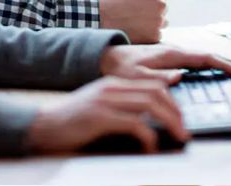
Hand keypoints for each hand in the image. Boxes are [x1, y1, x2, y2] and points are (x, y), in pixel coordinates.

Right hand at [25, 77, 187, 153]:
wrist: (46, 124)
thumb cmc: (74, 120)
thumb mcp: (100, 106)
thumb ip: (121, 105)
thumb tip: (149, 118)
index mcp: (114, 83)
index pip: (152, 85)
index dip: (172, 101)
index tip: (181, 119)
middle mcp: (112, 87)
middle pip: (155, 92)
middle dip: (176, 112)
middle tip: (184, 131)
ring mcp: (106, 100)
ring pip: (149, 105)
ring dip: (169, 122)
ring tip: (178, 138)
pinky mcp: (100, 116)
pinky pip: (134, 123)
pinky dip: (148, 136)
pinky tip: (150, 148)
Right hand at [98, 0, 169, 42]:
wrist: (101, 17)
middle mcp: (162, 5)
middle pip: (163, 7)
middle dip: (153, 7)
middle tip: (136, 9)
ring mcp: (159, 22)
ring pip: (162, 21)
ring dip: (153, 20)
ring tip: (135, 19)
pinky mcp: (155, 36)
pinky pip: (156, 34)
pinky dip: (148, 32)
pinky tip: (136, 28)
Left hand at [100, 44, 230, 82]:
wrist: (107, 57)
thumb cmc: (121, 69)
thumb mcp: (136, 76)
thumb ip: (156, 77)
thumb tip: (179, 77)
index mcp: (170, 54)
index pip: (203, 57)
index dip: (223, 64)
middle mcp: (175, 50)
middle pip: (208, 55)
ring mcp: (173, 53)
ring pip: (203, 56)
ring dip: (222, 62)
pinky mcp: (170, 58)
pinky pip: (196, 60)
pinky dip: (211, 63)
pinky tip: (216, 70)